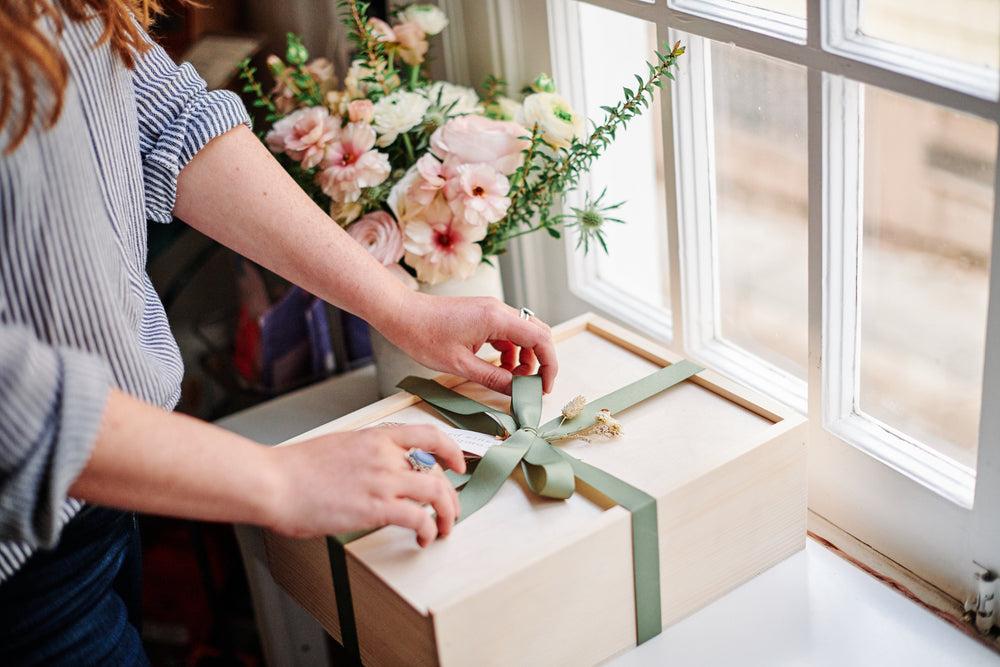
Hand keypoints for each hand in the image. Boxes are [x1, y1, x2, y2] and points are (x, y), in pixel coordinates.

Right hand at [265, 425, 464, 546]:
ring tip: (443, 529)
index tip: (458, 463)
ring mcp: (382, 480)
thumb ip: (363, 455)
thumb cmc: (294, 469)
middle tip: (450, 511)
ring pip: (436, 493)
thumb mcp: (338, 447)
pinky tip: (422, 539)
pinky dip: (428, 530)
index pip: (427, 434)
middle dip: (450, 495)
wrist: (273, 481)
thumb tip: (375, 472)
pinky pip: (418, 518)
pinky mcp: (376, 507)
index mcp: (375, 437)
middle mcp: (384, 455)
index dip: (451, 449)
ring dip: (447, 514)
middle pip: (436, 470)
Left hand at [378, 293, 558, 394]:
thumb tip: (516, 391)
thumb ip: (493, 378)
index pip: (540, 340)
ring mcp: (491, 310)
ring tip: (512, 380)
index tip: (544, 386)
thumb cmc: (424, 335)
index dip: (548, 365)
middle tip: (532, 386)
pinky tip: (499, 367)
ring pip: (523, 334)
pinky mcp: (482, 314)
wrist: (402, 314)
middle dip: (540, 361)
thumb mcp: (461, 365)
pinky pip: (507, 332)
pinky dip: (510, 351)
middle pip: (537, 334)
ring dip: (524, 357)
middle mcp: (498, 310)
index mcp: (497, 319)